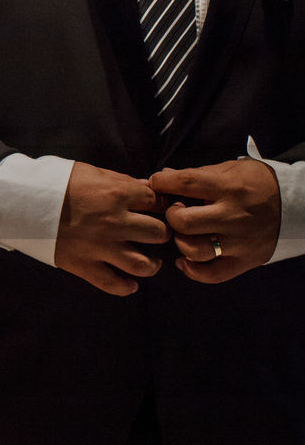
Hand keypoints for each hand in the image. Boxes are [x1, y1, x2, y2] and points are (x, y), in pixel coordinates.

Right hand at [54, 162, 169, 295]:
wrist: (21, 201)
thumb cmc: (55, 182)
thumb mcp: (90, 171)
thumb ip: (120, 181)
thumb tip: (145, 189)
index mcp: (117, 194)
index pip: (157, 202)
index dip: (160, 205)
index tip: (156, 209)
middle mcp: (114, 222)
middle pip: (158, 233)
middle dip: (161, 233)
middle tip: (155, 234)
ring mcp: (99, 247)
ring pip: (142, 264)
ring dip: (151, 264)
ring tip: (150, 262)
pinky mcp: (83, 265)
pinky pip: (112, 284)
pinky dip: (125, 287)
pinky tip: (130, 284)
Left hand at [150, 160, 280, 282]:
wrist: (298, 204)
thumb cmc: (257, 184)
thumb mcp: (231, 170)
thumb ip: (196, 175)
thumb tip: (160, 178)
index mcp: (229, 187)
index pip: (185, 183)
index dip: (161, 184)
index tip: (154, 184)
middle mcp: (234, 216)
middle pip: (184, 222)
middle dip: (170, 216)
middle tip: (174, 212)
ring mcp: (240, 241)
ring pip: (195, 250)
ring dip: (180, 242)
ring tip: (183, 234)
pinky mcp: (245, 260)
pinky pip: (211, 274)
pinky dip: (192, 270)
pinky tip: (184, 260)